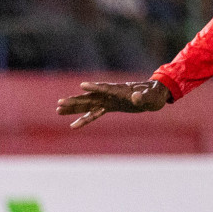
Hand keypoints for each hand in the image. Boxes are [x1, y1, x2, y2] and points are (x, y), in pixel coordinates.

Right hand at [56, 80, 171, 128]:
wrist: (154, 94)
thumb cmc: (155, 94)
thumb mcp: (152, 97)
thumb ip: (144, 97)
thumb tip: (136, 97)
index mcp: (121, 90)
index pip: (106, 88)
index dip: (95, 87)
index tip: (82, 86)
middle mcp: (111, 94)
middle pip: (90, 97)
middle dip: (75, 100)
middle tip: (59, 103)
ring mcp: (109, 100)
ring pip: (88, 104)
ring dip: (74, 107)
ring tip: (58, 110)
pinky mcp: (110, 107)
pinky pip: (94, 113)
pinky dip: (84, 119)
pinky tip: (73, 125)